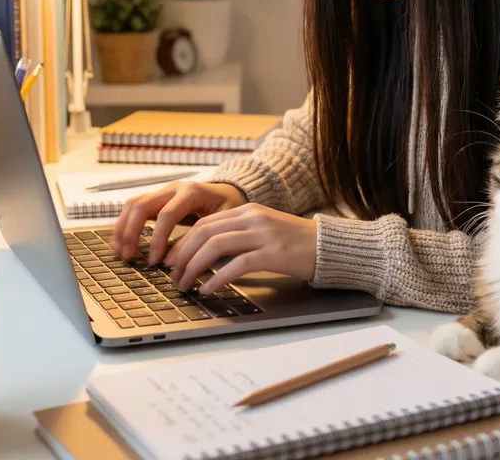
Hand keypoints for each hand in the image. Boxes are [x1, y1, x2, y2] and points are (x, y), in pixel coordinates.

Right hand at [113, 180, 247, 261]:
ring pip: (133, 204)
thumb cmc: (229, 208)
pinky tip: (121, 243)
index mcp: (192, 192)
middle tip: (128, 257)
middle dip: (131, 232)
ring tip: (120, 252)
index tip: (154, 261)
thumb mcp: (224, 222)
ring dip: (123, 228)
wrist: (230, 192)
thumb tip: (180, 261)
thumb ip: (204, 237)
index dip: (158, 238)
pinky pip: (134, 207)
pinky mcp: (157, 197)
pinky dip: (124, 224)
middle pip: (142, 205)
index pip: (167, 214)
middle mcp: (174, 187)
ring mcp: (163, 190)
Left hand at [164, 202, 317, 292]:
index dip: (182, 243)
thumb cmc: (295, 243)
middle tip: (172, 276)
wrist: (328, 246)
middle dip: (182, 255)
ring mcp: (263, 234)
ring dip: (193, 267)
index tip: (171, 261)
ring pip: (215, 246)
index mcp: (247, 210)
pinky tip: (208, 289)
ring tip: (185, 284)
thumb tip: (205, 256)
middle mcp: (253, 218)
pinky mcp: (273, 253)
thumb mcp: (263, 230)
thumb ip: (237, 235)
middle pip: (204, 232)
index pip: (204, 223)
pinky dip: (217, 278)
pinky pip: (236, 265)